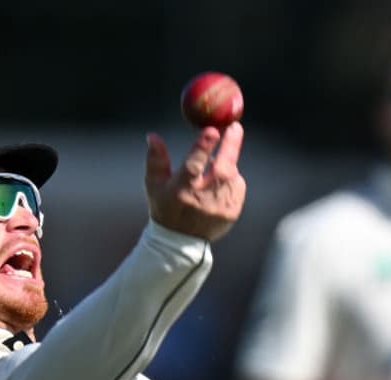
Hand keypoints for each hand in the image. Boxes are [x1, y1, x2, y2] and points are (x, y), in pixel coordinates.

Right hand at [144, 123, 246, 241]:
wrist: (180, 242)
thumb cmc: (165, 206)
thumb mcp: (154, 184)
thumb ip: (155, 159)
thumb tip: (153, 136)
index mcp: (182, 188)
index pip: (194, 164)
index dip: (204, 146)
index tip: (213, 129)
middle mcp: (204, 198)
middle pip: (223, 168)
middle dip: (231, 145)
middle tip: (234, 127)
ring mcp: (221, 206)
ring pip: (232, 175)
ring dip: (226, 166)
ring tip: (211, 173)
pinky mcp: (232, 212)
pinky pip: (237, 187)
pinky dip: (231, 181)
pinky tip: (218, 187)